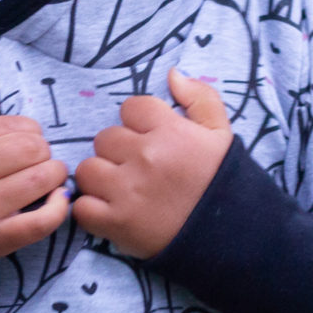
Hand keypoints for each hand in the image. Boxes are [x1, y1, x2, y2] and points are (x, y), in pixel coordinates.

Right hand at [0, 116, 69, 275]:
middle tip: (41, 159)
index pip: (7, 127)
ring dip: (55, 173)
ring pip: (39, 179)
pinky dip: (59, 207)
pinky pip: (41, 222)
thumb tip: (32, 131)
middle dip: (44, 150)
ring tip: (50, 177)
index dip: (30, 129)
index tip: (31, 139)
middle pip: (28, 149)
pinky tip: (58, 200)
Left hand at [73, 68, 232, 258]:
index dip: (139, 123)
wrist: (230, 237)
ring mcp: (127, 191)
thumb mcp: (222, 135)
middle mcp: (146, 157)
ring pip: (88, 169)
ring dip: (100, 179)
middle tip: (137, 170)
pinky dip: (92, 210)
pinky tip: (111, 212)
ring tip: (121, 191)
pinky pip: (82, 206)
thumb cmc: (222, 184)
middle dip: (118, 152)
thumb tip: (171, 74)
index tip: (152, 141)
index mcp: (171, 131)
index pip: (131, 108)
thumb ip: (200, 98)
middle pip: (105, 138)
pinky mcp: (115, 223)